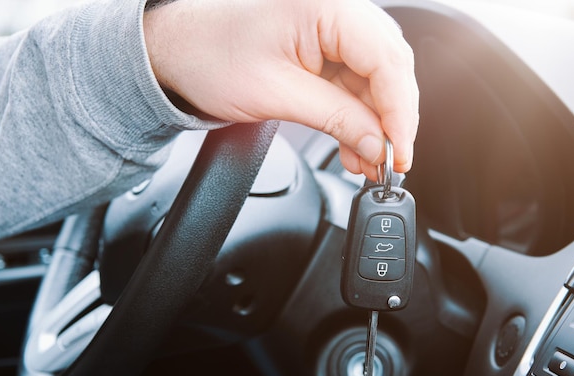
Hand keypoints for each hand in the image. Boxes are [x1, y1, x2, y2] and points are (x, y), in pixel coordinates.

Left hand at [143, 0, 418, 178]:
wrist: (175, 51)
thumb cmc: (207, 57)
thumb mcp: (276, 95)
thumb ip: (335, 119)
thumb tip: (377, 145)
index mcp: (325, 5)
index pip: (386, 60)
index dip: (398, 112)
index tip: (398, 151)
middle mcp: (334, 8)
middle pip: (387, 68)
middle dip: (389, 120)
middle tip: (389, 161)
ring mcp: (329, 26)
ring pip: (373, 78)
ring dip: (372, 123)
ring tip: (367, 161)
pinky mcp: (321, 44)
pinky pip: (352, 80)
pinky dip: (355, 114)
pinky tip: (354, 143)